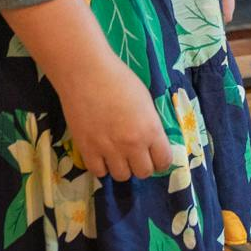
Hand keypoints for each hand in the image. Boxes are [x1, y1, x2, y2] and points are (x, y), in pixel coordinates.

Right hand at [53, 52, 170, 181]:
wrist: (87, 74)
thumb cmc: (120, 80)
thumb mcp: (146, 102)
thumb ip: (150, 125)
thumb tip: (151, 142)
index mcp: (151, 130)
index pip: (164, 161)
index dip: (161, 160)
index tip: (156, 156)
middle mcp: (132, 145)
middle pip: (143, 172)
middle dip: (142, 165)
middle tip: (136, 155)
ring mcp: (108, 149)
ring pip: (121, 176)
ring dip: (122, 167)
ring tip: (118, 154)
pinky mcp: (86, 150)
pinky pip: (98, 172)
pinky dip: (102, 166)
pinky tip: (102, 154)